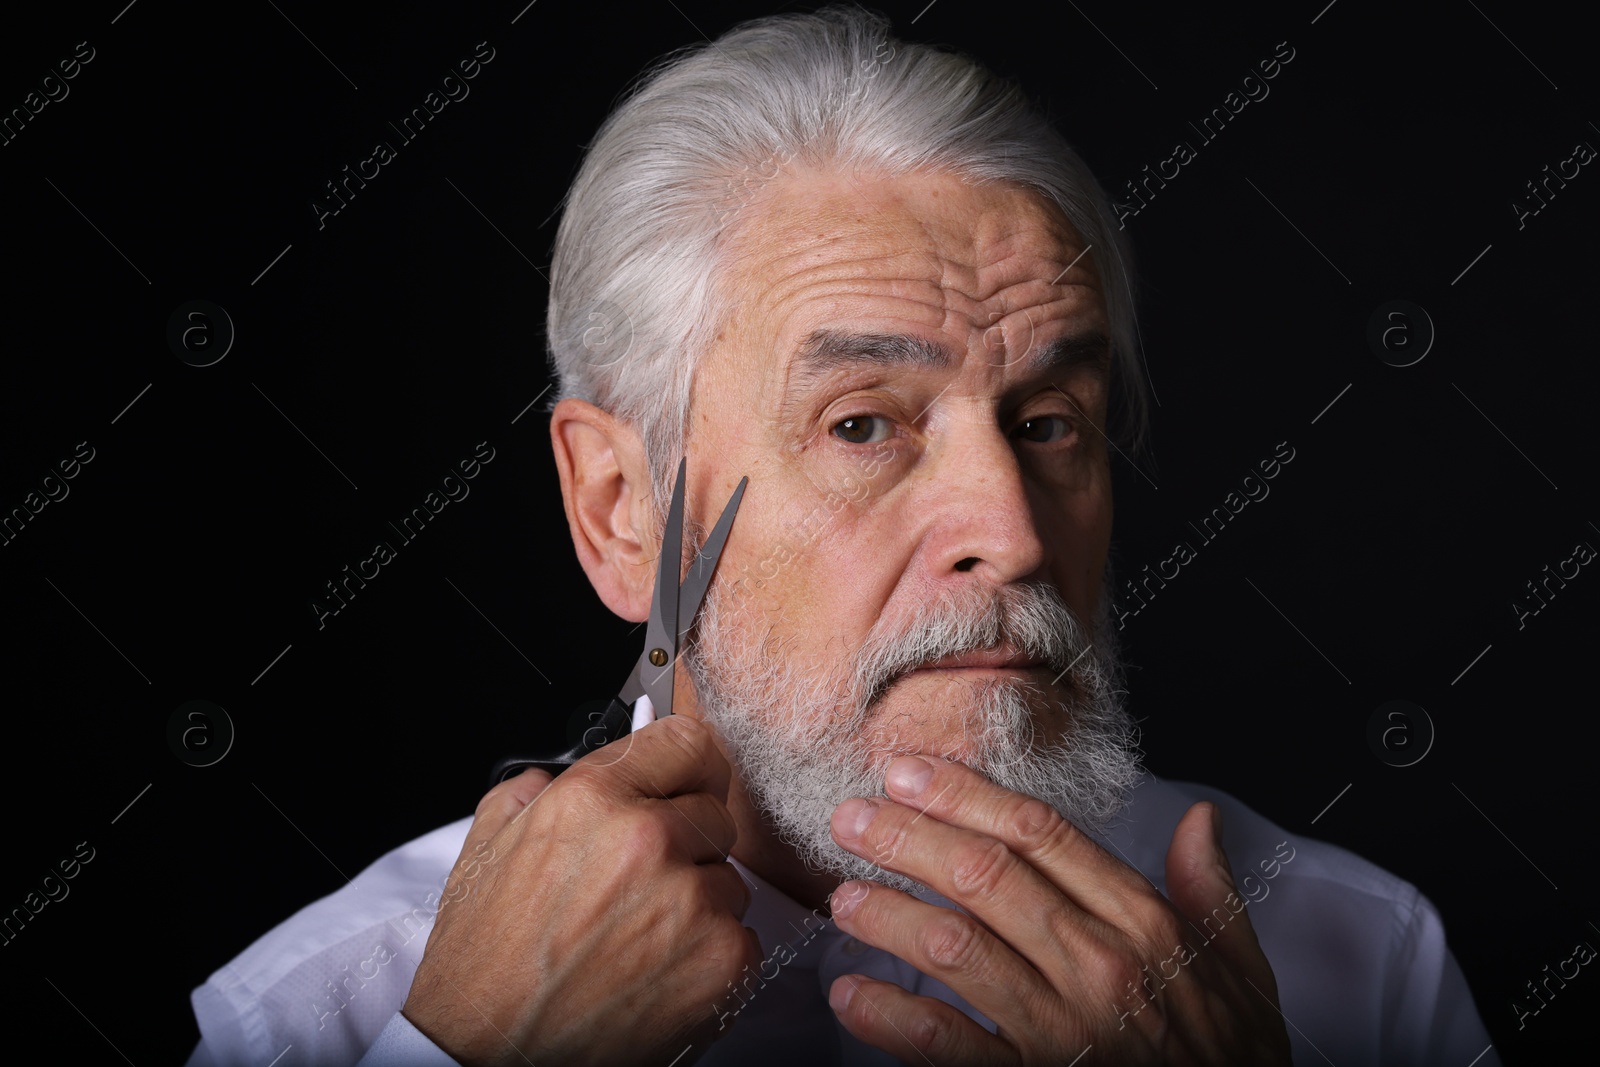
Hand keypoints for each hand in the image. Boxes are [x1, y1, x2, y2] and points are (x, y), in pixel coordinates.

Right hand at [402, 714, 759, 1065]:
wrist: (488, 1056)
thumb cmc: (483, 965)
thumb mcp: (484, 850)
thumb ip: (529, 793)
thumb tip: (561, 774)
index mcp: (591, 799)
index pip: (688, 742)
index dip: (686, 765)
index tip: (685, 782)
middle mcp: (647, 839)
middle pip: (713, 811)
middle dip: (685, 841)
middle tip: (639, 883)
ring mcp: (691, 900)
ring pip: (728, 877)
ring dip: (697, 901)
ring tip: (636, 937)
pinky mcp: (722, 960)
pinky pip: (742, 934)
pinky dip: (710, 954)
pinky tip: (657, 972)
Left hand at [823, 756, 1291, 1064]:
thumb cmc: (1232, 1060)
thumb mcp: (1241, 970)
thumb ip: (1212, 891)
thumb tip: (1199, 819)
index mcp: (1143, 922)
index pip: (1038, 833)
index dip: (964, 794)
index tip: (909, 771)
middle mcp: (1100, 963)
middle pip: (984, 874)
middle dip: (907, 837)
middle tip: (851, 817)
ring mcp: (1066, 1027)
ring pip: (957, 947)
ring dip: (890, 916)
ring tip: (842, 898)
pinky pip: (950, 1045)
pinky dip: (892, 1019)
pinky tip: (852, 995)